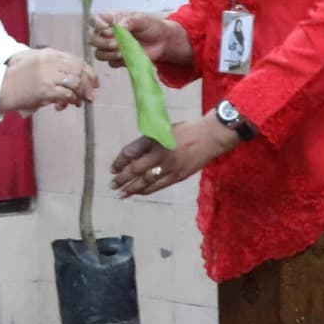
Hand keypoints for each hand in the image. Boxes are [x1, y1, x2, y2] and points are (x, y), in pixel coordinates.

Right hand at [0, 48, 96, 114]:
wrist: (1, 87)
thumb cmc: (16, 75)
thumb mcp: (34, 60)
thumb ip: (52, 63)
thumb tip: (72, 75)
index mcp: (49, 53)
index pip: (76, 60)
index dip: (89, 71)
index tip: (94, 81)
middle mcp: (51, 62)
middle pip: (79, 71)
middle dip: (89, 84)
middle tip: (91, 94)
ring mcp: (48, 76)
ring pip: (76, 83)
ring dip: (82, 93)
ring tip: (82, 101)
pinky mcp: (46, 90)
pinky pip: (67, 95)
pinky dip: (73, 100)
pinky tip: (72, 104)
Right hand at [92, 11, 191, 69]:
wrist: (163, 42)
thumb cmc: (152, 26)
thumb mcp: (142, 19)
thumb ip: (130, 21)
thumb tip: (118, 26)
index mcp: (111, 20)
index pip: (94, 21)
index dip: (96, 24)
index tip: (106, 27)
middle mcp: (108, 34)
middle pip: (93, 39)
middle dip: (102, 42)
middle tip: (115, 43)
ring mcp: (112, 48)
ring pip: (99, 53)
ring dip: (109, 53)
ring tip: (122, 52)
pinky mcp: (118, 60)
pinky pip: (110, 63)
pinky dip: (117, 61)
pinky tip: (126, 57)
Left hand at [109, 116, 238, 197]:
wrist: (210, 137)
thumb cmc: (187, 130)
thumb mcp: (164, 130)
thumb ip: (147, 141)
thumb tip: (130, 155)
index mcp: (156, 140)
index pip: (131, 152)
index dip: (120, 161)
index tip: (112, 168)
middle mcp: (161, 154)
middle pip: (136, 169)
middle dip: (122, 178)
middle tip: (112, 185)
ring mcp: (170, 167)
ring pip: (146, 181)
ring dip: (132, 188)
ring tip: (122, 193)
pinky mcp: (179, 176)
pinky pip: (159, 186)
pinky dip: (147, 190)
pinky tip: (139, 192)